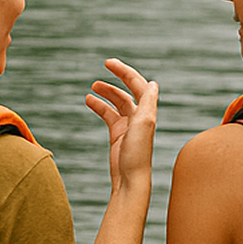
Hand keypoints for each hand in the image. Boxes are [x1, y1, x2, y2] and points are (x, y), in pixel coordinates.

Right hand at [85, 57, 156, 191]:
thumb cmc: (137, 155)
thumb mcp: (143, 125)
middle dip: (117, 77)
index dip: (125, 72)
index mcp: (147, 112)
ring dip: (106, 92)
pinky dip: (99, 106)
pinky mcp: (117, 134)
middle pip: (128, 90)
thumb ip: (148, 104)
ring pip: (117, 102)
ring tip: (92, 86)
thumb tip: (153, 83)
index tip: (108, 63)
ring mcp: (128, 125)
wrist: (130, 180)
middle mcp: (139, 116)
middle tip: (104, 65)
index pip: (138, 85)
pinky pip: (108, 114)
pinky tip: (88, 100)